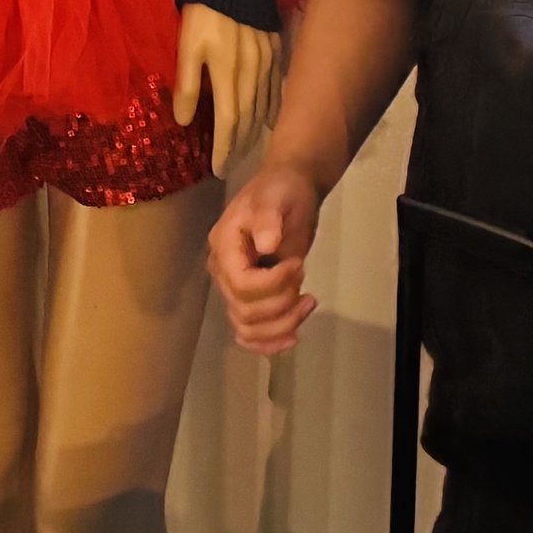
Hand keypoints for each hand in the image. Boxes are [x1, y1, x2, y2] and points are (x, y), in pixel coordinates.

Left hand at [172, 5, 283, 178]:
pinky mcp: (277, 50)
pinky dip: (274, 108)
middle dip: (240, 145)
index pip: (228, 122)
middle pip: (248, 119)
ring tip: (247, 149)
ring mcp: (268, 63)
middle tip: (232, 165)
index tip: (219, 170)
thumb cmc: (204, 10)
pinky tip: (271, 120)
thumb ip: (186, 83)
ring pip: (265, 106)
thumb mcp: (187, 45)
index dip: (224, 149)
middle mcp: (252, 74)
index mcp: (228, 75)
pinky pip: (278, 88)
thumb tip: (184, 121)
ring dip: (256, 131)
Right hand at [206, 159, 321, 355]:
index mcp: (224, 246)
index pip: (242, 285)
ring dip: (281, 325)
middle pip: (245, 311)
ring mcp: (235, 288)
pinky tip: (292, 338)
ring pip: (248, 328)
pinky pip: (250, 333)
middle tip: (303, 273)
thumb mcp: (277, 196)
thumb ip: (268, 219)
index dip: (273, 284)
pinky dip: (269, 343)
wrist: (290, 189)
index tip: (298, 264)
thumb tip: (266, 245)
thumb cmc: (282, 190)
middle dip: (282, 303)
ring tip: (308, 302)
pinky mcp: (251, 298)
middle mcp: (224, 272)